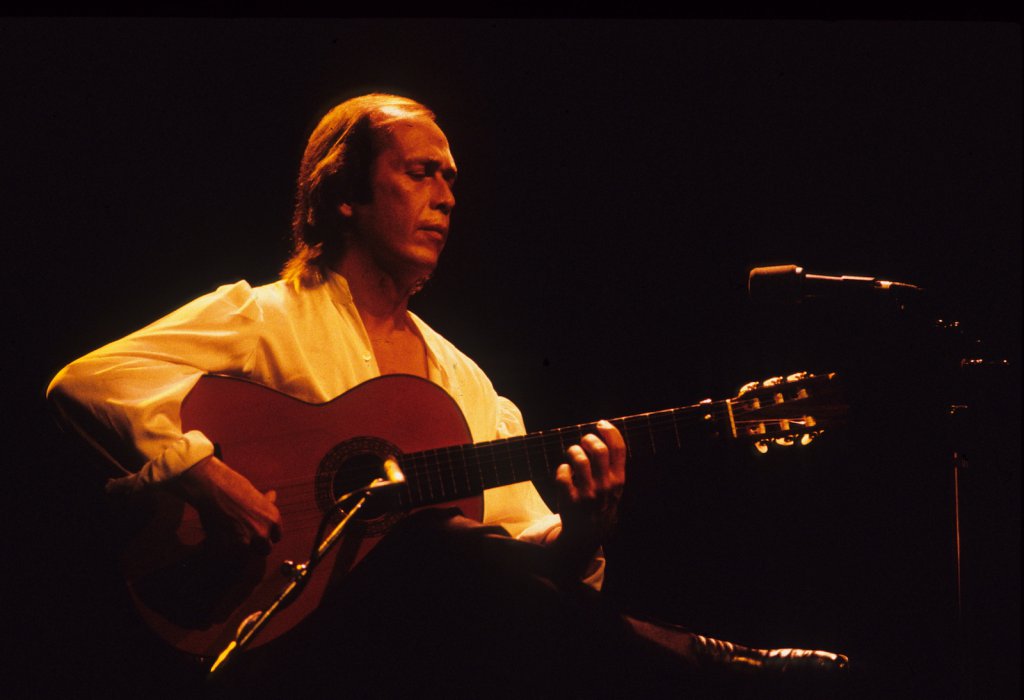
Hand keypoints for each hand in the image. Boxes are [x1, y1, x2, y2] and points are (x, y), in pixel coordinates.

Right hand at [171, 454, 282, 553]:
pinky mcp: (228, 547)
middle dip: (255, 546)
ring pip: (247, 556)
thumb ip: (266, 503)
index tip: (257, 534)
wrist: (213, 488)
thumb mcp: (256, 494)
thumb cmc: (234, 486)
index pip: (276, 538)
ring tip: (230, 539)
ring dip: (240, 550)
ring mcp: (246, 541)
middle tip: (243, 539)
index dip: (266, 536)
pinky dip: (224, 549)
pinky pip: (229, 555)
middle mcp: (263, 532)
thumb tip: (273, 495)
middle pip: (265, 550)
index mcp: (273, 519)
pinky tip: (219, 538)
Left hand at [552, 419, 625, 569]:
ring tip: (572, 453)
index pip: (619, 449)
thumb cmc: (600, 505)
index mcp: (618, 480)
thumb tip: (604, 435)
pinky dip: (561, 469)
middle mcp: (605, 486)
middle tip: (583, 441)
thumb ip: (613, 467)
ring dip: (573, 451)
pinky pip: (563, 474)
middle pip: (598, 450)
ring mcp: (588, 494)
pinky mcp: (571, 500)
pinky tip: (564, 472)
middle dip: (588, 439)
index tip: (601, 424)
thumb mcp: (614, 489)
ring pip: (580, 459)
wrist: (587, 536)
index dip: (610, 431)